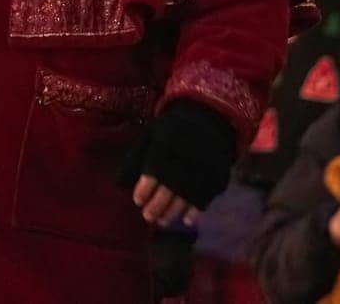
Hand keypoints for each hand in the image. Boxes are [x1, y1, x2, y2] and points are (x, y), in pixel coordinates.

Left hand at [122, 99, 236, 224]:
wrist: (209, 118)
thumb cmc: (171, 130)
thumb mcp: (150, 135)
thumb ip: (135, 159)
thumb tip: (119, 185)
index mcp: (168, 138)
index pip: (155, 167)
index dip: (146, 187)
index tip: (138, 201)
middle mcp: (189, 150)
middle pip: (172, 184)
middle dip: (158, 204)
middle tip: (148, 216)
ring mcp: (207, 162)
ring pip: (189, 193)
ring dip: (175, 211)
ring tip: (162, 221)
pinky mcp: (220, 172)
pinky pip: (208, 195)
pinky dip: (197, 209)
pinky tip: (186, 220)